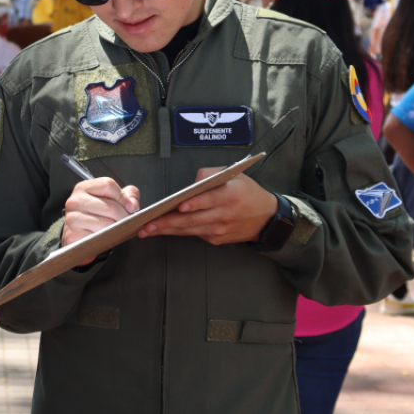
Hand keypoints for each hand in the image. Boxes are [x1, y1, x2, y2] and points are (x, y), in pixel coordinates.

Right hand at [63, 178, 139, 263]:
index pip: (108, 185)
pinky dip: (107, 238)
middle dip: (124, 216)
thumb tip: (133, 204)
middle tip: (128, 222)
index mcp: (83, 187)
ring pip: (106, 223)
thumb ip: (127, 195)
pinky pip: (98, 237)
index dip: (124, 197)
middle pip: (110, 206)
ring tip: (118, 230)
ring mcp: (72, 218)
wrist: (77, 234)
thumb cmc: (96, 215)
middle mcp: (75, 201)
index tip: (131, 208)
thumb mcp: (111, 200)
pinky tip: (106, 237)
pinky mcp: (73, 235)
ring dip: (117, 229)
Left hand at [138, 167, 277, 245]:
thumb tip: (192, 184)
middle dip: (167, 223)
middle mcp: (224, 215)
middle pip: (192, 220)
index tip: (179, 207)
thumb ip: (211, 174)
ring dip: (167, 231)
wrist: (266, 218)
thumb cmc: (247, 192)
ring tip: (147, 230)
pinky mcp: (216, 239)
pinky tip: (163, 230)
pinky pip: (195, 234)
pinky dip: (178, 232)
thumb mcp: (235, 175)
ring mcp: (219, 230)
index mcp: (229, 196)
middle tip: (147, 225)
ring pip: (189, 230)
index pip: (209, 200)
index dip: (194, 204)